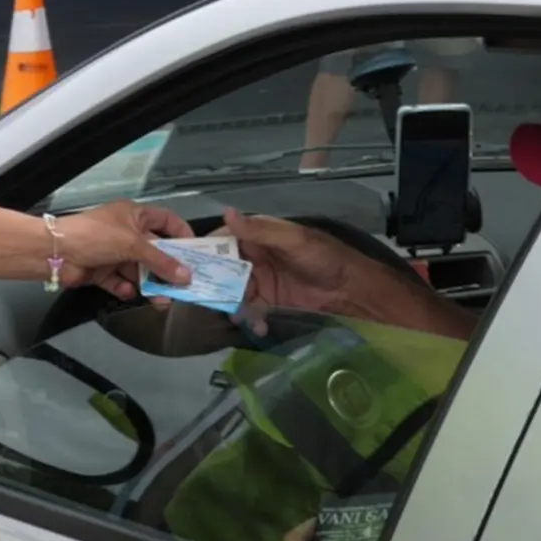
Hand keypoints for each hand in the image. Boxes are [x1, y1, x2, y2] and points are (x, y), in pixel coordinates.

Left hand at [58, 200, 193, 299]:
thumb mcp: (133, 245)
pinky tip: (130, 293)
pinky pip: (120, 281)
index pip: (165, 220)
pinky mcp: (102, 271)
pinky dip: (126, 288)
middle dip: (168, 268)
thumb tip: (187, 276)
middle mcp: (126, 232)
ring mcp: (113, 253)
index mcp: (134, 215)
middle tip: (184, 286)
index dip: (181, 233)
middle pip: (154, 251)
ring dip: (150, 284)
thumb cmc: (97, 236)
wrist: (56, 252)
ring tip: (163, 301)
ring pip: (139, 270)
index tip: (196, 251)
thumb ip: (161, 262)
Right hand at [216, 208, 377, 327]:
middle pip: (224, 269)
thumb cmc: (323, 258)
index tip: (189, 260)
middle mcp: (255, 259)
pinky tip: (259, 327)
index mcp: (259, 237)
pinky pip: (250, 312)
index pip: (225, 239)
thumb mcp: (292, 241)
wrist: (351, 289)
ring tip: (236, 316)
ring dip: (231, 305)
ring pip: (233, 292)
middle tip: (202, 295)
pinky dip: (250, 320)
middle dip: (214, 282)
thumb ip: (258, 230)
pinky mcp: (269, 304)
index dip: (207, 248)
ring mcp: (261, 282)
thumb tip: (226, 212)